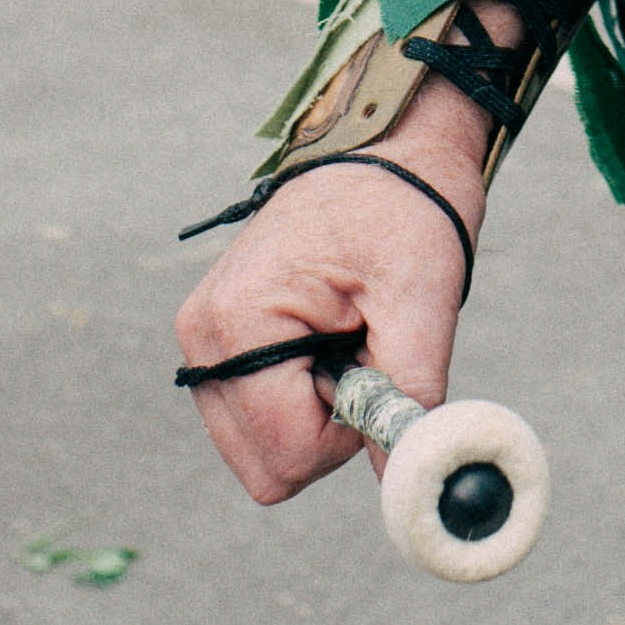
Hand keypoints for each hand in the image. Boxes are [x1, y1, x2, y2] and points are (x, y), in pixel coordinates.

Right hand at [174, 81, 482, 507]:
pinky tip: (329, 337)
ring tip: (349, 337)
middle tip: (365, 356)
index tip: (380, 374)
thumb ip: (409, 395)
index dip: (349, 437)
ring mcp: (203, 338)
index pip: (286, 453)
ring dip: (315, 414)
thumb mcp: (421, 295)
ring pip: (260, 449)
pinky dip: (301, 398)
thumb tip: (407, 479)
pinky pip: (257, 415)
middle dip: (327, 432)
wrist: (385, 144)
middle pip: (264, 466)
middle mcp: (202, 335)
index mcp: (239, 322)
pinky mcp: (219, 340)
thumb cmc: (405, 206)